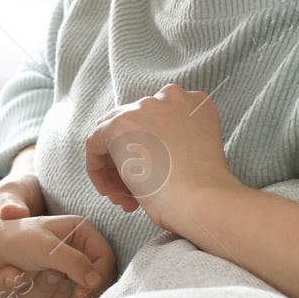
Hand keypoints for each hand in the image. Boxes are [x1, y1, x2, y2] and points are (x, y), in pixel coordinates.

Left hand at [0, 214, 114, 297]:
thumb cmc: (15, 238)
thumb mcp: (46, 247)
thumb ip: (74, 262)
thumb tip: (96, 281)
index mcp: (79, 233)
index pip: (105, 258)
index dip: (98, 278)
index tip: (81, 294)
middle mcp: (72, 252)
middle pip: (87, 283)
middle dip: (64, 288)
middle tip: (47, 280)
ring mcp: (58, 270)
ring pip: (64, 296)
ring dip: (40, 289)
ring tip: (21, 271)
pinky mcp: (44, 284)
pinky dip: (30, 294)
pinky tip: (16, 280)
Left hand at [84, 84, 242, 234]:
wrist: (203, 200)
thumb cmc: (203, 190)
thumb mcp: (194, 152)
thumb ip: (171, 141)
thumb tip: (141, 154)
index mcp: (194, 102)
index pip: (157, 121)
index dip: (150, 150)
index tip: (151, 177)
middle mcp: (168, 97)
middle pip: (134, 126)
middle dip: (130, 159)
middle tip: (129, 192)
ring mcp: (143, 108)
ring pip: (114, 134)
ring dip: (114, 167)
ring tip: (121, 198)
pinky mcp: (118, 125)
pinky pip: (95, 144)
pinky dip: (97, 168)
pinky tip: (109, 191)